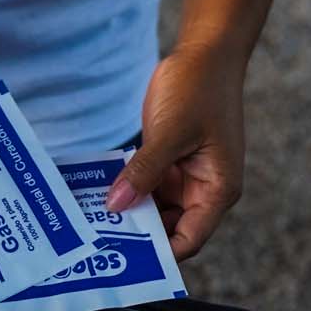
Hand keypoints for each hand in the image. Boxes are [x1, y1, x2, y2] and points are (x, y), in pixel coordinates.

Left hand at [104, 44, 245, 261]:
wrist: (206, 52)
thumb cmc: (200, 89)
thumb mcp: (170, 133)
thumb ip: (144, 171)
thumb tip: (116, 207)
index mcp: (218, 190)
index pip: (189, 239)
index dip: (160, 254)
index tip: (123, 258)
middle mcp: (204, 189)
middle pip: (170, 228)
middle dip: (139, 234)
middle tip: (96, 241)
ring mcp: (186, 176)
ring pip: (155, 208)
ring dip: (130, 211)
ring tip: (92, 222)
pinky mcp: (169, 161)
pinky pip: (147, 185)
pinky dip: (128, 189)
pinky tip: (100, 193)